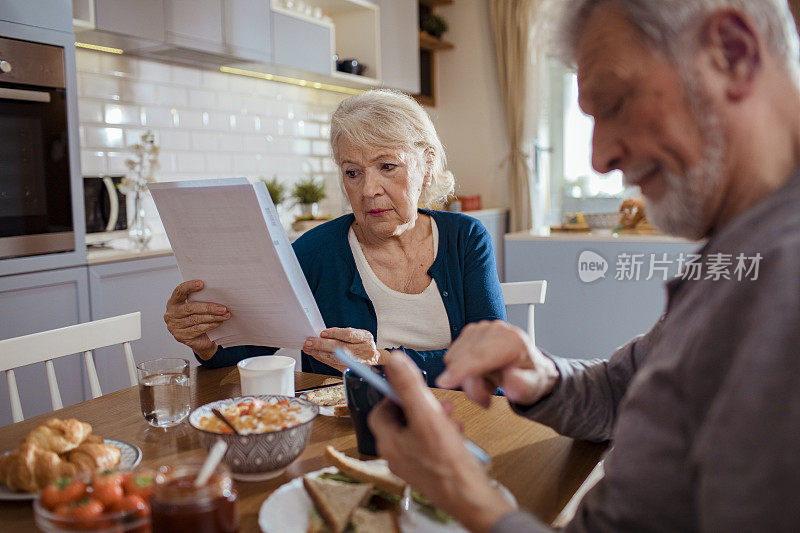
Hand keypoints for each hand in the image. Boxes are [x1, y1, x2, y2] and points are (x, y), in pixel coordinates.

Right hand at [163, 280, 230, 358]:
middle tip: (223, 308)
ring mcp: (174, 326)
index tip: (202, 283)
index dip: (189, 286)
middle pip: (190, 308)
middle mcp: (171, 314)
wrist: (201, 339)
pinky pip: (198, 329)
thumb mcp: (198, 306)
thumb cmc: (199, 318)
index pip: (179, 291)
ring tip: (225, 315)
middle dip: (208, 307)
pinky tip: (218, 322)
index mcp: (173, 302)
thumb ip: (201, 299)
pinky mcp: (181, 336)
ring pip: (196, 319)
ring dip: (213, 317)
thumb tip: (217, 292)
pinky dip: (210, 325)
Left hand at [303, 327, 388, 370]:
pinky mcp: (350, 370)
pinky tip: (316, 354)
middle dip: (322, 345)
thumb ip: (343, 333)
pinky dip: (323, 359)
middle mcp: (362, 351)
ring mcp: (356, 362)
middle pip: (340, 348)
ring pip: (335, 358)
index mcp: (365, 338)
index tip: (322, 333)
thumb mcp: (358, 333)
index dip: (335, 333)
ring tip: (309, 348)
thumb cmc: (363, 343)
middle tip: (309, 342)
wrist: (372, 357)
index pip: (349, 335)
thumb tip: (324, 334)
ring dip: (319, 353)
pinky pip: (333, 365)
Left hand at [368, 353, 515, 532]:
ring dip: (433, 418)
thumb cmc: (447, 462)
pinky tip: (457, 433)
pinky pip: (431, 446)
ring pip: (418, 432)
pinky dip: (443, 434)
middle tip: (435, 400)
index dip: (393, 395)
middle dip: (419, 405)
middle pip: (400, 421)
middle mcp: (396, 456)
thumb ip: (409, 387)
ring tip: (450, 415)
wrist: (470, 498)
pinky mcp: (429, 472)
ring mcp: (413, 465)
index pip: (379, 412)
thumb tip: (393, 360)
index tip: (408, 386)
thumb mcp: (427, 415)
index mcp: (388, 442)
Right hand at [436, 320, 558, 406]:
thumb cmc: (530, 376)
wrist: (528, 367)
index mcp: (511, 340)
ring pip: (455, 360)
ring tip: (488, 385)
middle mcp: (494, 330)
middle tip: (487, 398)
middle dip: (471, 386)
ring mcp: (479, 330)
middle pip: (464, 360)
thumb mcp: (534, 387)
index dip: (461, 369)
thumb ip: (524, 385)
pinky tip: (480, 375)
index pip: (480, 355)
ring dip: (467, 380)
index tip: (444, 383)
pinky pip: (453, 358)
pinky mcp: (468, 334)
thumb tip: (511, 380)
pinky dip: (462, 371)